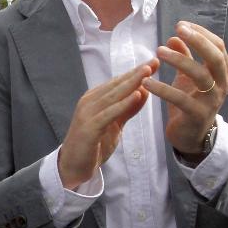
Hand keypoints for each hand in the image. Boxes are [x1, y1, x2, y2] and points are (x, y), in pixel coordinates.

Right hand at [58, 61, 157, 190]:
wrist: (73, 166)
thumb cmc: (93, 144)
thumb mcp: (114, 125)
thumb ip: (127, 109)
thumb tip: (144, 92)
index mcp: (94, 99)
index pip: (118, 82)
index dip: (136, 72)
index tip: (154, 62)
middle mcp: (89, 102)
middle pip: (116, 85)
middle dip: (136, 73)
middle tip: (154, 61)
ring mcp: (87, 113)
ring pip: (113, 96)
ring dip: (131, 84)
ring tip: (147, 73)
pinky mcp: (89, 128)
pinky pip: (109, 113)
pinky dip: (123, 104)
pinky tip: (137, 96)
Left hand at [144, 21, 227, 156]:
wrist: (191, 135)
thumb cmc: (190, 100)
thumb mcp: (187, 77)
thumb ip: (184, 57)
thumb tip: (174, 36)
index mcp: (221, 72)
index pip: (218, 46)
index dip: (202, 33)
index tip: (181, 25)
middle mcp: (221, 85)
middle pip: (216, 58)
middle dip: (199, 41)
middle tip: (178, 30)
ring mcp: (211, 101)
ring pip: (200, 76)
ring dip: (179, 60)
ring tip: (158, 51)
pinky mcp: (197, 115)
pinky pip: (180, 99)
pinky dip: (162, 88)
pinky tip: (146, 81)